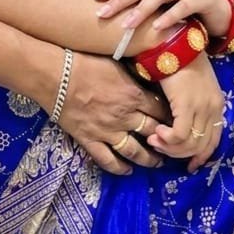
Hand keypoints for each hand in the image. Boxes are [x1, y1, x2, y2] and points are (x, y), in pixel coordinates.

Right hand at [56, 51, 170, 175]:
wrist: (56, 75)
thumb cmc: (85, 63)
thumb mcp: (116, 63)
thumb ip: (132, 75)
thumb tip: (145, 76)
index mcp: (134, 95)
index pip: (161, 111)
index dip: (171, 117)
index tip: (177, 121)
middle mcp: (125, 117)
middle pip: (153, 133)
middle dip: (166, 140)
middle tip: (173, 145)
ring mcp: (108, 131)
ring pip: (135, 152)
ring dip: (148, 159)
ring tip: (156, 163)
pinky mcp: (90, 140)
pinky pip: (108, 160)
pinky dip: (119, 168)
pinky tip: (127, 171)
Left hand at [95, 0, 230, 41]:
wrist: (221, 11)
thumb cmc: (184, 7)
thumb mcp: (162, 1)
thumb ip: (143, 0)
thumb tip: (110, 9)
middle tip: (104, 13)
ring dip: (142, 10)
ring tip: (127, 25)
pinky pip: (183, 6)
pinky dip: (168, 16)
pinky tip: (156, 28)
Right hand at [144, 52, 225, 171]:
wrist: (171, 41)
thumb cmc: (176, 60)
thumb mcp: (190, 85)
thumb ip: (189, 105)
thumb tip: (177, 126)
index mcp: (217, 103)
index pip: (214, 140)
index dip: (201, 156)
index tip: (188, 165)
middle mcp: (213, 107)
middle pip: (202, 146)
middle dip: (180, 154)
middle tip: (160, 148)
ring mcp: (202, 106)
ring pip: (190, 144)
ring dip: (170, 148)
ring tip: (154, 140)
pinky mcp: (187, 104)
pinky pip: (179, 135)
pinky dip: (167, 139)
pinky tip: (156, 132)